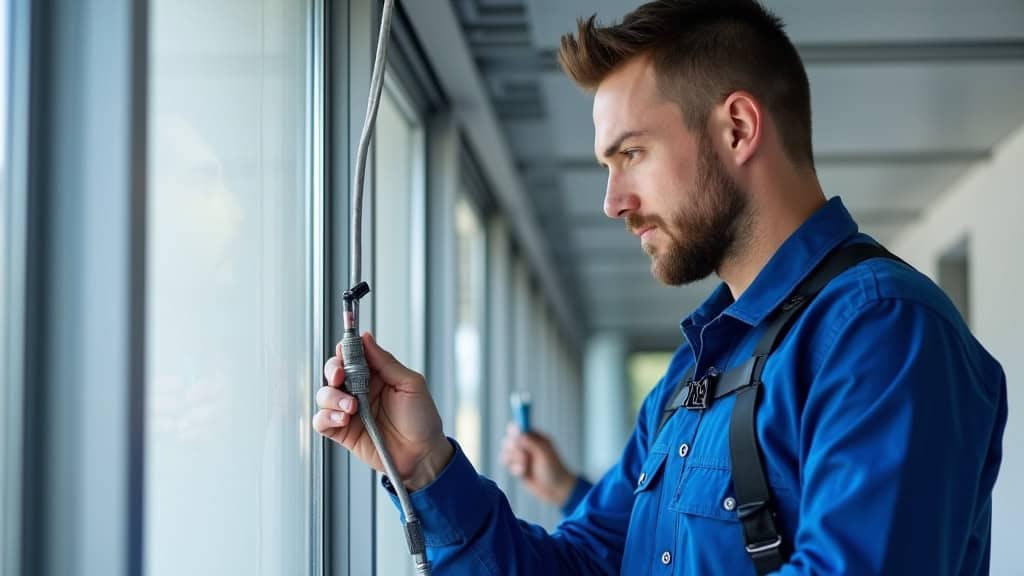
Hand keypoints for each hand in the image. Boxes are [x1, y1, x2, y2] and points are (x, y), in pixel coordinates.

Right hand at [313, 332, 451, 490]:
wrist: (422, 454)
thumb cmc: (422, 419)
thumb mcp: (410, 384)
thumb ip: (386, 362)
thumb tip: (366, 338)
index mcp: (376, 375)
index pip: (352, 356)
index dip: (345, 350)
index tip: (344, 350)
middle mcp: (359, 391)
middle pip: (332, 372)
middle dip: (332, 371)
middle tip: (340, 376)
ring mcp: (349, 411)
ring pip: (324, 395)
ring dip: (333, 397)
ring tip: (351, 407)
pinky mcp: (343, 431)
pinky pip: (321, 420)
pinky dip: (327, 417)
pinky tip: (343, 419)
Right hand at [501, 422, 577, 506]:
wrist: (556, 490)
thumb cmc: (554, 470)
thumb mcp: (544, 454)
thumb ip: (530, 442)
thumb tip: (517, 432)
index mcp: (536, 438)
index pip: (520, 427)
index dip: (514, 430)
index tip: (515, 438)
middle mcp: (527, 445)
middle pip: (510, 439)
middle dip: (514, 448)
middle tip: (523, 456)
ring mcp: (522, 457)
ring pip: (506, 452)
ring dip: (513, 459)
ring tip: (524, 467)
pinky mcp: (518, 468)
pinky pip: (507, 464)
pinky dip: (513, 468)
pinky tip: (522, 473)